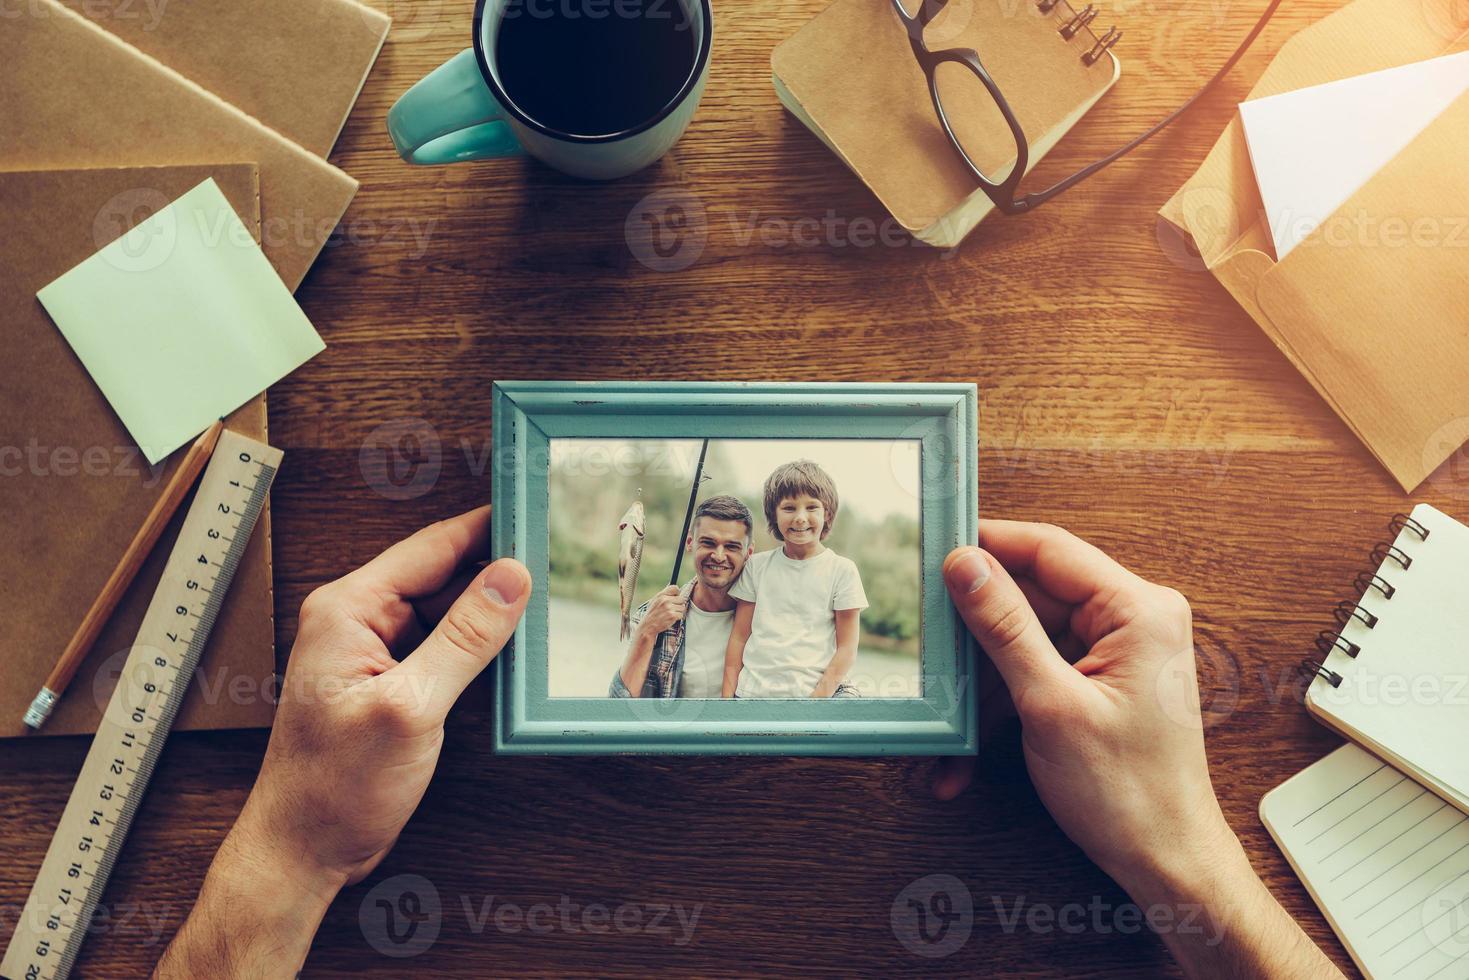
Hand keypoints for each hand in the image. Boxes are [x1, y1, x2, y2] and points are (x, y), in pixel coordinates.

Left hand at [156, 507, 530, 977]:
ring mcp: (373, 652)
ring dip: (490, 613)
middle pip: (443, 574)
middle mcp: (358, 620)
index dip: (488, 528)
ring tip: (542, 608)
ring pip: (448, 611)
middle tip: (556, 567)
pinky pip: (442, 646)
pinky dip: (477, 647)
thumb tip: (510, 578)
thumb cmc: (334, 787)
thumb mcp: (412, 706)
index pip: (432, 547)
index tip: (535, 514)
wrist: (304, 851)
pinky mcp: (390, 682)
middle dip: (496, 572)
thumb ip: (465, 638)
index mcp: (349, 609)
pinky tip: (511, 652)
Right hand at [638, 585, 686, 635]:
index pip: (675, 588)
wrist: (648, 626)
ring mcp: (669, 608)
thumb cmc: (652, 613)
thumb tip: (676, 590)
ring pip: (682, 607)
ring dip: (678, 611)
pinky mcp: (672, 616)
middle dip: (678, 604)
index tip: (676, 597)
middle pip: (681, 599)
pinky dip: (677, 617)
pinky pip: (681, 615)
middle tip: (672, 608)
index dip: (677, 593)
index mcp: (661, 595)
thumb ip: (664, 595)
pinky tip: (671, 618)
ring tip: (670, 614)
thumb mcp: (655, 601)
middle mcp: (665, 600)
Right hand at [935, 520, 1222, 884]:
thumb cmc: (1128, 793)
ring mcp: (1118, 650)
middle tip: (927, 646)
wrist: (1166, 861)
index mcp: (1138, 610)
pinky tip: (968, 749)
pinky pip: (1037, 668)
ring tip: (947, 725)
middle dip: (976, 630)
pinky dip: (1001, 702)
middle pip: (1032, 595)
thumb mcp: (1050, 704)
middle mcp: (1134, 619)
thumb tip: (965, 564)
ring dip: (981, 681)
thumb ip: (1004, 626)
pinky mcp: (1101, 679)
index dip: (988, 545)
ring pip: (1026, 637)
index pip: (1049, 549)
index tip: (934, 548)